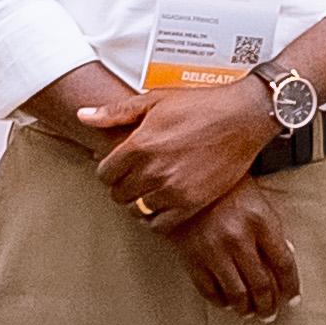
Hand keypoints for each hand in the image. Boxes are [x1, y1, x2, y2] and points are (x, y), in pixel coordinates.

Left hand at [82, 71, 277, 229]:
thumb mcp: (154, 100)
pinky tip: (163, 204)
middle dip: (122, 187)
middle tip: (133, 180)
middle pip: (119, 194)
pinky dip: (156, 218)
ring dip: (140, 202)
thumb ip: (115, 112)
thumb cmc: (201, 104)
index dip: (109, 171)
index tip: (118, 169)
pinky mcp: (192, 202)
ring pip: (138, 210)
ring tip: (149, 191)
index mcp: (139, 144)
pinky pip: (160, 224)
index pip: (105, 174)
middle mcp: (153, 169)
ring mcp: (173, 189)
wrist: (243, 116)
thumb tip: (83, 115)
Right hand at [164, 184, 299, 319]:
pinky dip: (221, 302)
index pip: (283, 264)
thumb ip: (271, 230)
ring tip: (249, 312)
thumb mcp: (257, 201)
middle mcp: (238, 237)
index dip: (291, 286)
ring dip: (246, 309)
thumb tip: (285, 260)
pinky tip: (227, 302)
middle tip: (270, 313)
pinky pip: (210, 291)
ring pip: (237, 294)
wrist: (182, 180)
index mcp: (260, 220)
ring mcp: (214, 250)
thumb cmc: (224, 188)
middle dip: (269, 305)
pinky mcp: (192, 259)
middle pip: (261, 285)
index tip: (292, 298)